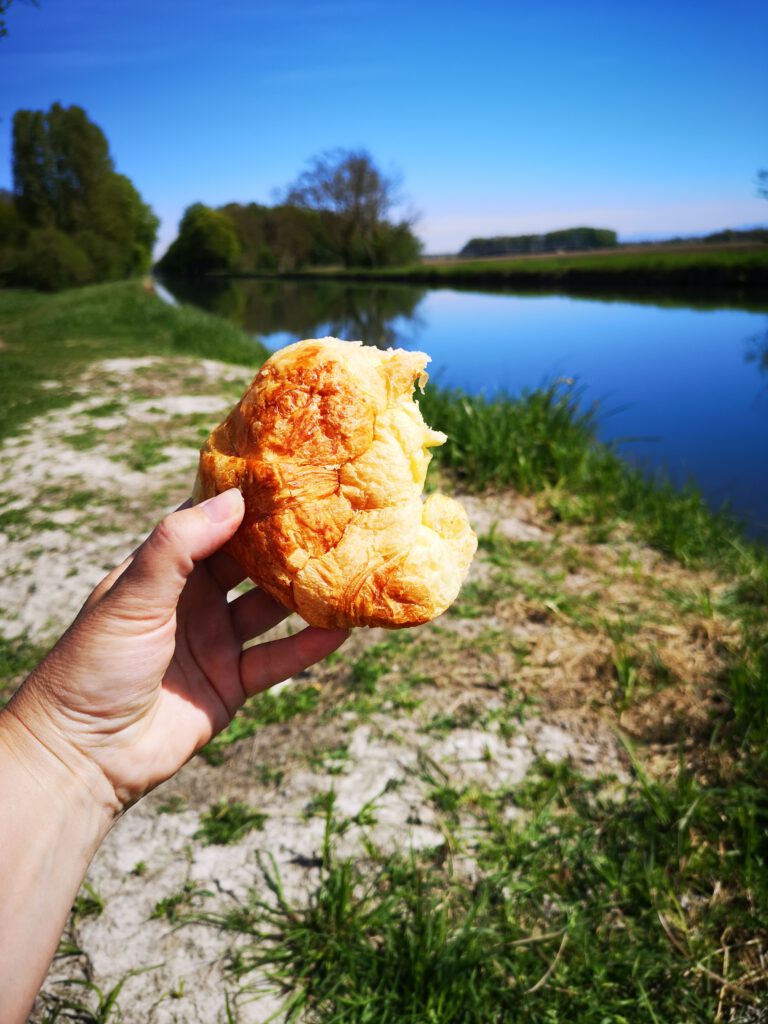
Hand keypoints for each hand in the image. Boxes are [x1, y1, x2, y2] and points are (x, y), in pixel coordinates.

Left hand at [5, 488, 347, 811]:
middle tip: (331, 519)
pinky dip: (308, 647)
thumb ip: (180, 546)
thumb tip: (234, 500)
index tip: (286, 478)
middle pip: (248, 564)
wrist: (85, 756)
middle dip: (285, 544)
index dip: (243, 502)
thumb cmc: (96, 665)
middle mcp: (191, 601)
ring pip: (269, 609)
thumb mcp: (133, 596)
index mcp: (161, 571)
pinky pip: (277, 660)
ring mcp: (213, 642)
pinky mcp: (231, 683)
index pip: (208, 524)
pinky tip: (340, 630)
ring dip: (303, 593)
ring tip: (345, 569)